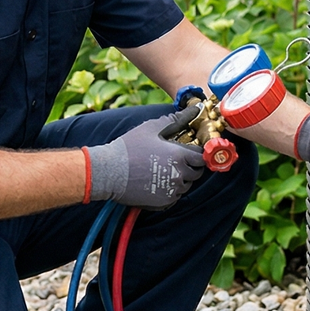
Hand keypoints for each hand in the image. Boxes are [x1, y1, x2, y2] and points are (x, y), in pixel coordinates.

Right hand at [88, 103, 207, 208]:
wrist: (108, 172)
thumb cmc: (128, 148)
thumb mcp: (151, 128)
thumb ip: (176, 119)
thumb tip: (195, 108)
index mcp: (180, 156)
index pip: (201, 157)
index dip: (196, 154)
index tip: (187, 151)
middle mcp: (179, 175)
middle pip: (196, 173)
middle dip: (189, 166)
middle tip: (173, 161)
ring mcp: (172, 191)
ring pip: (185, 186)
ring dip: (179, 179)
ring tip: (162, 171)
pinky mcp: (163, 202)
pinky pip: (175, 197)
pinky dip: (170, 191)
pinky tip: (156, 182)